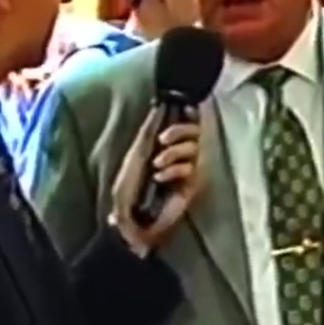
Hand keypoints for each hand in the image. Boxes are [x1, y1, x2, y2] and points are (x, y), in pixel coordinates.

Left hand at [110, 105, 202, 255]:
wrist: (131, 219)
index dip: (187, 114)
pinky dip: (175, 170)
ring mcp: (189, 169)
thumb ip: (148, 129)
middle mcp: (181, 154)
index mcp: (166, 143)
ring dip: (174, 153)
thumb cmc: (128, 187)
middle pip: (196, 130)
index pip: (185, 121)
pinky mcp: (193, 185)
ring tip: (157, 164)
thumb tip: (158, 105)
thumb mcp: (136, 153)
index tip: (183, 108)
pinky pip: (191, 167)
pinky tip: (161, 178)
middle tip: (162, 140)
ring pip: (195, 147)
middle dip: (180, 131)